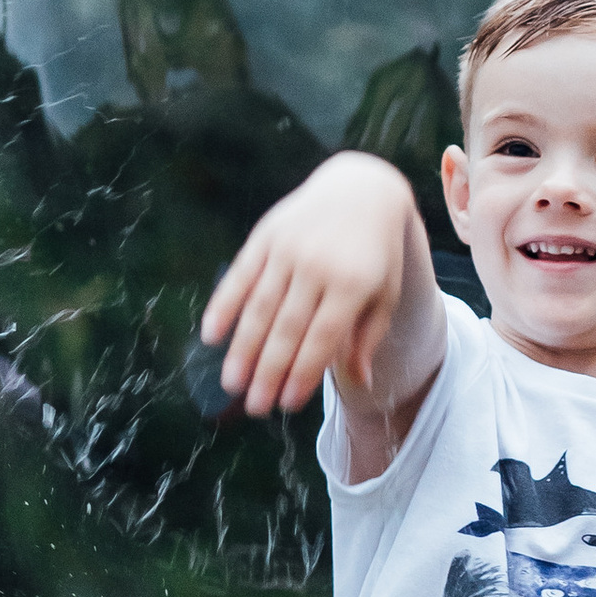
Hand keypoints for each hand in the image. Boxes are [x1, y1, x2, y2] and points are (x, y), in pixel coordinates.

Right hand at [200, 152, 423, 417]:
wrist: (361, 189)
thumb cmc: (376, 253)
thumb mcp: (384, 292)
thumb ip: (368, 336)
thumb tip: (359, 381)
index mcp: (352, 284)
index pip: (322, 339)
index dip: (303, 374)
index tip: (287, 404)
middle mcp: (317, 266)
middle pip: (287, 329)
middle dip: (269, 372)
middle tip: (254, 407)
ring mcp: (288, 249)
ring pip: (260, 308)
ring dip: (243, 349)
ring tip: (231, 383)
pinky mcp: (266, 235)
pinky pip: (240, 276)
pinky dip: (224, 305)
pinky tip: (211, 336)